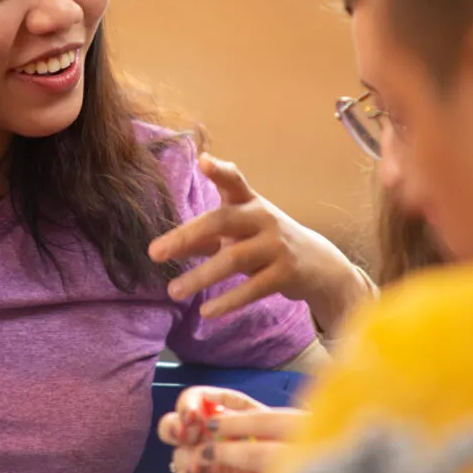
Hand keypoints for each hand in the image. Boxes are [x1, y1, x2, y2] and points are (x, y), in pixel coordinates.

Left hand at [149, 153, 372, 331]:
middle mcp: (263, 218)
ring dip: (200, 277)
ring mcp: (276, 245)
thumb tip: (163, 248)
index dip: (220, 171)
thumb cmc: (264, 242)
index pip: (234, 181)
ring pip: (233, 259)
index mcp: (250, 202)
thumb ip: (203, 238)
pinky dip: (227, 301)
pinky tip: (206, 312)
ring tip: (173, 291)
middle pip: (222, 221)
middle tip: (154, 252)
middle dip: (186, 236)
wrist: (318, 264)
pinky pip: (252, 289)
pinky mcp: (285, 274)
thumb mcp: (238, 233)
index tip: (203, 161)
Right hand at [157, 387, 305, 472]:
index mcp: (227, 416)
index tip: (192, 412)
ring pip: (177, 453)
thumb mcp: (273, 427)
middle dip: (174, 425)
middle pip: (176, 424)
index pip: (199, 399)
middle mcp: (212, 438)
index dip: (190, 401)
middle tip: (185, 434)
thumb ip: (244, 416)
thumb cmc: (290, 455)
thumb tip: (213, 416)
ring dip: (184, 455)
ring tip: (201, 463)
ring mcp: (207, 465)